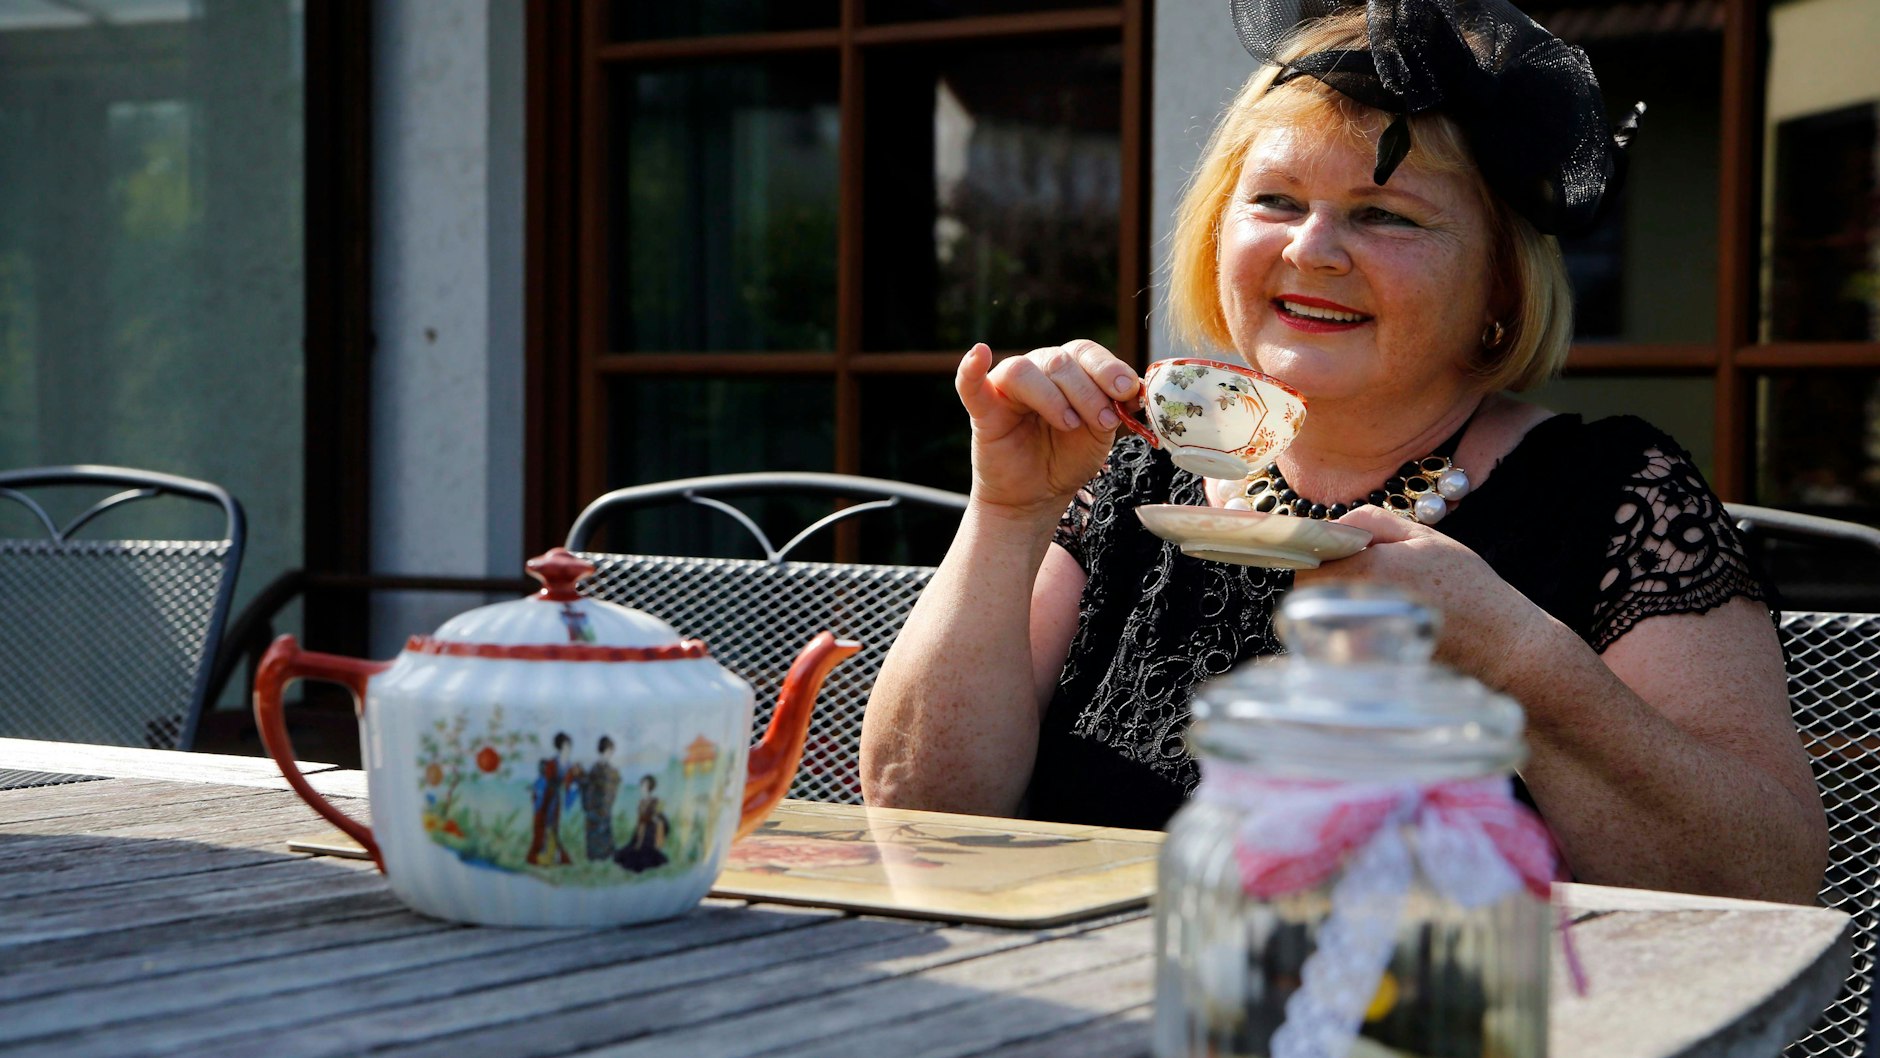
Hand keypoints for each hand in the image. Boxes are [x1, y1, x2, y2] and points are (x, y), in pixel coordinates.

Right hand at [956, 340, 1139, 519]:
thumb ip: (1113, 407)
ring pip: (1025, 371)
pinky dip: (971, 368)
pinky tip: (978, 355)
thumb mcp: (1099, 433)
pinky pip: (970, 383)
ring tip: (1070, 425)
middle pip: (1060, 361)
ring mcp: (1006, 388)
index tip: (1126, 391)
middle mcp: (1037, 370)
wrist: (1036, 496)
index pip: (1085, 353)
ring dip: (1054, 398)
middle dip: (1087, 392)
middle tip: (1103, 422)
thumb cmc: (1066, 459)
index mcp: (1067, 370)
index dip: (1108, 368)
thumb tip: (1135, 387)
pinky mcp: (983, 410)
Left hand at [1294, 505, 1551, 688]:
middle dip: (1326, 581)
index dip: (1315, 555)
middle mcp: (1358, 607)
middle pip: (1308, 592)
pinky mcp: (1364, 670)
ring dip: (1335, 609)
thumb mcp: (1427, 539)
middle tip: (1364, 580)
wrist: (1503, 651)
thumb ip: (1373, 523)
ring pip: (1319, 620)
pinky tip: (1385, 631)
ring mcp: (1358, 644)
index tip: (1331, 555)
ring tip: (1381, 607)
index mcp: (1370, 569)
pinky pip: (1335, 647)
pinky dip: (1348, 637)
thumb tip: (1332, 526)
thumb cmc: (1469, 590)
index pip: (1307, 561)